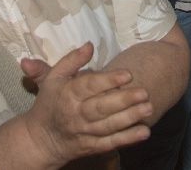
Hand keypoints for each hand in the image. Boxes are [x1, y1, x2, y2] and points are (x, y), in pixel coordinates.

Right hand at [18, 43, 153, 163]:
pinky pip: (110, 143)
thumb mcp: (53, 78)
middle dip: (124, 100)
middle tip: (145, 92)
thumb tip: (89, 45)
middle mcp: (76, 115)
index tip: (128, 74)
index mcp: (67, 95)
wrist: (41, 139)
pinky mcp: (92, 147)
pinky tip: (144, 132)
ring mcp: (84, 133)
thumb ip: (71, 60)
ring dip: (130, 118)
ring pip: (108, 126)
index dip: (109, 80)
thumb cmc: (50, 102)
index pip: (89, 86)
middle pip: (101, 108)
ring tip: (149, 108)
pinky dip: (127, 139)